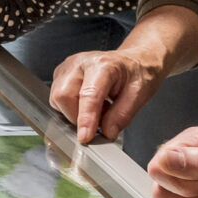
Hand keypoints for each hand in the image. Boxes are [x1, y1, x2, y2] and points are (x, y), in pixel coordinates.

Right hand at [51, 47, 168, 144]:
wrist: (134, 61)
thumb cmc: (137, 73)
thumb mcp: (140, 95)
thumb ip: (122, 115)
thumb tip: (106, 132)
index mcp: (103, 65)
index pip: (88, 94)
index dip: (86, 118)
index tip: (85, 137)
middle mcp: (80, 63)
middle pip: (63, 96)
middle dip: (77, 116)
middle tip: (100, 118)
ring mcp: (67, 67)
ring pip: (57, 99)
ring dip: (75, 112)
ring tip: (98, 108)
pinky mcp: (61, 75)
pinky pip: (58, 99)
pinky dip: (72, 108)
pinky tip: (88, 104)